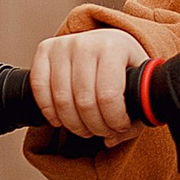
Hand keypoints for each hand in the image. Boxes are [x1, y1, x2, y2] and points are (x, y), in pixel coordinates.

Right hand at [28, 26, 141, 140]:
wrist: (108, 40)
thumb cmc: (124, 63)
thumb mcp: (140, 81)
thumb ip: (137, 111)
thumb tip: (113, 139)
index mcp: (114, 47)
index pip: (108, 96)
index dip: (114, 121)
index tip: (120, 127)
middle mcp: (86, 43)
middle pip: (84, 102)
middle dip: (95, 126)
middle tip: (103, 131)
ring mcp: (62, 46)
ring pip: (61, 100)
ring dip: (73, 124)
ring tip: (85, 128)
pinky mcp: (44, 50)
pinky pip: (39, 88)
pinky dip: (49, 111)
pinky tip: (60, 119)